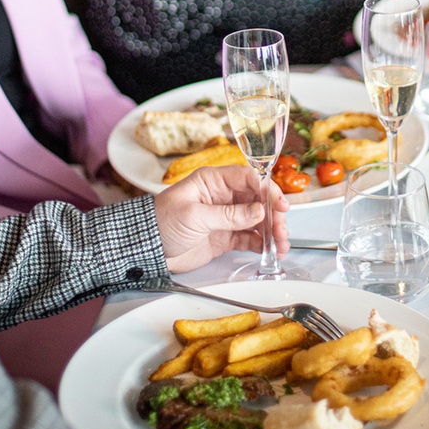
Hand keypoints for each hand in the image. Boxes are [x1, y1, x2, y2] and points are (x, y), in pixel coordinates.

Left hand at [154, 165, 289, 272]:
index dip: (267, 189)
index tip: (279, 204)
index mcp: (213, 181)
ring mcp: (225, 217)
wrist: (146, 249)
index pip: (248, 178)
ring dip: (271, 231)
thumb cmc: (161, 222)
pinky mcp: (225, 237)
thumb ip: (229, 215)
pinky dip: (262, 243)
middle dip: (273, 214)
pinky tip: (270, 250)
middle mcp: (222, 197)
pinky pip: (249, 237)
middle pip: (258, 200)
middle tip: (281, 229)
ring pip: (257, 220)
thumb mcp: (195, 216)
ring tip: (280, 244)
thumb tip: (258, 211)